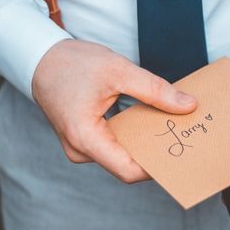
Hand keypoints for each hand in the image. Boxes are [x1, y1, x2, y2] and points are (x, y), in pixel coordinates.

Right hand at [32, 39, 197, 182]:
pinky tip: (150, 121)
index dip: (156, 167)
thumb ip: (155, 90)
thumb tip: (188, 106)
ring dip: (144, 142)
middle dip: (154, 152)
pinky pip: (114, 145)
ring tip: (171, 126)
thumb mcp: (118, 70)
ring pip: (121, 155)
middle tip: (184, 137)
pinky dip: (133, 135)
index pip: (128, 170)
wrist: (40, 58)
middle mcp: (80, 150)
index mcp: (85, 138)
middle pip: (126, 164)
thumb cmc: (72, 63)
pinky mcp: (85, 140)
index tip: (182, 154)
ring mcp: (81, 147)